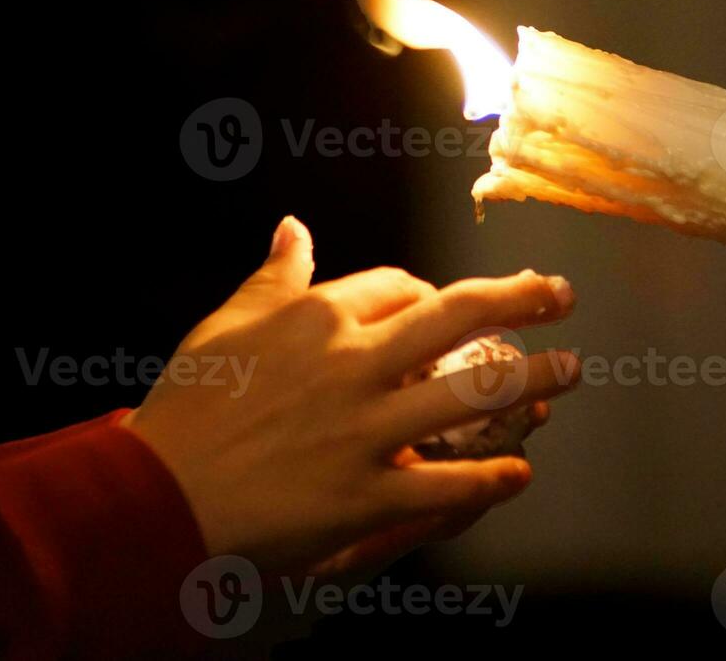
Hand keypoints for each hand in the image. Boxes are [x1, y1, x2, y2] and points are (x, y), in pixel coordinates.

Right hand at [124, 216, 580, 569]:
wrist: (154, 497)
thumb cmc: (186, 410)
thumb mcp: (223, 325)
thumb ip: (272, 277)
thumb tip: (293, 227)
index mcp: (318, 316)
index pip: (399, 285)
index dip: (431, 291)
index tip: (449, 304)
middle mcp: (353, 362)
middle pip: (459, 314)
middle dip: (521, 298)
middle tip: (560, 295)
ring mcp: (365, 429)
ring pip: (473, 391)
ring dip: (533, 377)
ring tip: (570, 369)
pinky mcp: (366, 494)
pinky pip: (447, 486)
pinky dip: (491, 480)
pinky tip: (519, 473)